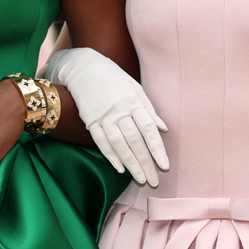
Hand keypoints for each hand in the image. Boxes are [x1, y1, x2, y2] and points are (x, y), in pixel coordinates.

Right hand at [42, 47, 168, 185]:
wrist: (84, 67)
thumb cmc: (114, 77)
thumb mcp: (135, 88)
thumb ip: (149, 110)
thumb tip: (164, 129)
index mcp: (134, 101)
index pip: (149, 130)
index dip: (157, 149)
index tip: (164, 166)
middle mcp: (119, 110)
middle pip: (135, 141)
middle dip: (145, 163)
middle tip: (154, 181)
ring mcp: (103, 116)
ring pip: (119, 145)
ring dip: (130, 164)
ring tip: (140, 179)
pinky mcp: (90, 120)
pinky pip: (101, 142)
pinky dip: (110, 156)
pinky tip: (119, 168)